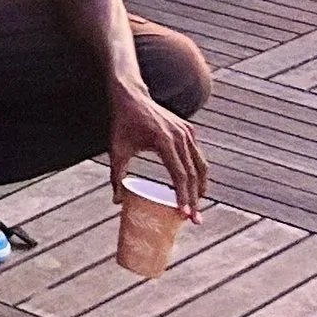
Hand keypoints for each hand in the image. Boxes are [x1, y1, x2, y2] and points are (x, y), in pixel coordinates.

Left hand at [110, 87, 207, 219]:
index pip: (179, 174)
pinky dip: (198, 174)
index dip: (183, 196)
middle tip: (195, 221)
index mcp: (164, 141)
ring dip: (200, 188)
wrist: (131, 95)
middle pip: (193, 174)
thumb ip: (116, 175)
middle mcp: (180, 136)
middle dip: (194, 199)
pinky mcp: (189, 130)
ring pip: (200, 166)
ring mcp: (187, 132)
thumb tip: (117, 201)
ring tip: (196, 207)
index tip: (185, 215)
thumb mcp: (116, 149)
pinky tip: (193, 188)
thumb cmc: (122, 123)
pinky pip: (197, 156)